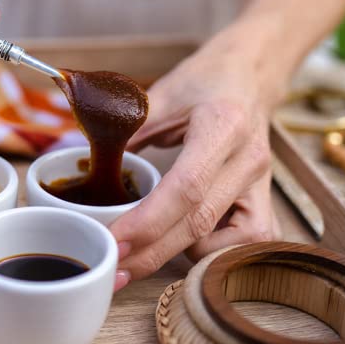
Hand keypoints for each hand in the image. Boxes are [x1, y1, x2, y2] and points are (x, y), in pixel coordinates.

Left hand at [109, 31, 281, 290]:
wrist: (252, 71)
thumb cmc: (204, 80)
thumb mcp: (161, 93)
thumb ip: (123, 128)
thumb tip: (78, 159)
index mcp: (223, 126)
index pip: (185, 188)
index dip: (147, 223)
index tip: (113, 243)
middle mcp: (249, 159)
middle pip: (199, 223)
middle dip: (151, 254)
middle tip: (112, 272)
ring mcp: (263, 183)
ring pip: (225, 242)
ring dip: (181, 254)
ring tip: (145, 252)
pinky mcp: (266, 199)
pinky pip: (245, 243)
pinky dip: (214, 250)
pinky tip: (187, 241)